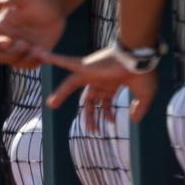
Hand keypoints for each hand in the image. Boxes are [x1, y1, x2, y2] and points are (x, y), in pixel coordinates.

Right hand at [0, 0, 66, 67]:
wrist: (54, 6)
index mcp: (0, 27)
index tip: (7, 41)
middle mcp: (7, 40)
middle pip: (0, 57)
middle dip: (11, 54)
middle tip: (25, 44)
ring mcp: (20, 49)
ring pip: (14, 64)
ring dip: (24, 59)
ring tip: (37, 48)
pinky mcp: (33, 54)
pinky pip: (29, 66)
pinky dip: (34, 62)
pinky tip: (43, 52)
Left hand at [37, 46, 157, 132]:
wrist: (140, 59)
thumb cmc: (145, 73)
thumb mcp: (145, 96)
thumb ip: (140, 108)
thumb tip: (134, 120)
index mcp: (113, 83)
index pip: (106, 100)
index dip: (107, 113)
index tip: (109, 123)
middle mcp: (101, 77)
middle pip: (90, 99)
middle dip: (89, 114)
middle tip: (90, 129)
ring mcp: (92, 72)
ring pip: (71, 84)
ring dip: (61, 94)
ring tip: (51, 105)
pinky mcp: (85, 66)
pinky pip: (65, 62)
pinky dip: (52, 58)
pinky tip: (39, 54)